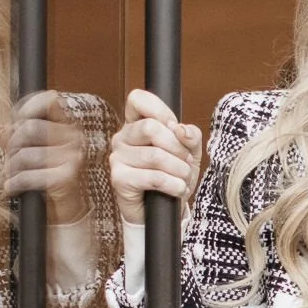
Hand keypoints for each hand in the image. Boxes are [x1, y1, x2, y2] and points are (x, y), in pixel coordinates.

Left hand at [7, 89, 90, 225]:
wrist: (67, 213)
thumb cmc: (48, 181)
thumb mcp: (30, 156)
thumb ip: (16, 139)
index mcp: (68, 127)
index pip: (49, 101)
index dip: (26, 108)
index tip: (14, 123)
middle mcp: (74, 138)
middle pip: (30, 128)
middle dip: (13, 145)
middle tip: (10, 159)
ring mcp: (73, 158)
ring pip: (26, 153)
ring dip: (11, 168)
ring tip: (11, 177)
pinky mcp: (67, 178)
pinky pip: (28, 175)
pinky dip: (15, 184)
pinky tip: (13, 189)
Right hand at [108, 88, 202, 227]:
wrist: (166, 208)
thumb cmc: (173, 174)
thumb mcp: (189, 151)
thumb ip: (190, 135)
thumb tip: (181, 130)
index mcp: (136, 123)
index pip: (138, 99)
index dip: (162, 111)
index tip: (175, 129)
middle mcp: (122, 137)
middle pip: (150, 128)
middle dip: (177, 147)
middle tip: (185, 161)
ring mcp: (118, 158)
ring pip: (155, 155)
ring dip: (179, 169)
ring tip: (183, 177)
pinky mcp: (119, 179)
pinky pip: (153, 177)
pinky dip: (173, 184)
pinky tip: (178, 189)